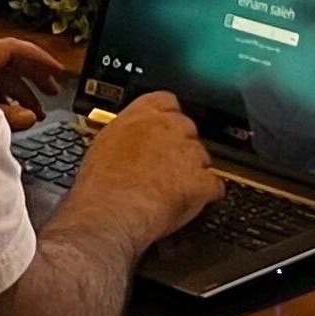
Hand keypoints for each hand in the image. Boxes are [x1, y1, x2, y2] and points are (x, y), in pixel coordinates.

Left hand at [0, 38, 70, 129]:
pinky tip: (12, 116)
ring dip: (18, 95)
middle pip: (7, 63)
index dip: (40, 59)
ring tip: (37, 114)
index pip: (14, 49)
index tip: (59, 71)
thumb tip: (29, 117)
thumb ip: (7, 117)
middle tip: (54, 92)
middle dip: (33, 78)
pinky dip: (1, 100)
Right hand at [67, 91, 219, 246]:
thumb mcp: (105, 145)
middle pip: (189, 130)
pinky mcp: (201, 180)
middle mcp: (169, 127)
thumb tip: (133, 141)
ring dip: (193, 173)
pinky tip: (187, 202)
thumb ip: (128, 135)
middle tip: (166, 169)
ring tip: (171, 191)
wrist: (109, 213)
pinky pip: (214, 186)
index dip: (168, 119)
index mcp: (143, 114)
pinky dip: (205, 196)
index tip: (165, 132)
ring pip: (203, 158)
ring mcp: (189, 152)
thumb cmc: (100, 187)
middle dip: (181, 149)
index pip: (167, 102)